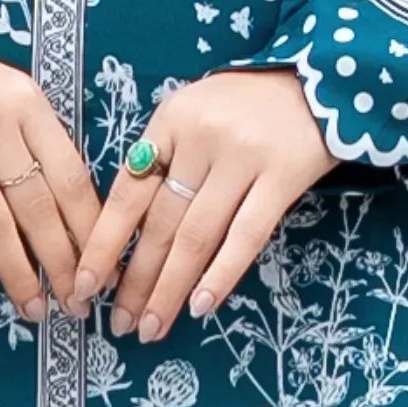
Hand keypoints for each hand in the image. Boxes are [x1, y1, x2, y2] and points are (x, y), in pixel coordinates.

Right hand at [0, 6, 101, 317]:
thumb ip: (28, 136)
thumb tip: (61, 209)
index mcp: (26, 101)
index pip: (71, 177)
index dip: (90, 231)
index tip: (102, 269)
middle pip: (38, 206)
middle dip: (62, 264)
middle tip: (76, 306)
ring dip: (19, 274)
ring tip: (33, 308)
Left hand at [69, 67, 332, 338]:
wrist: (321, 80)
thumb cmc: (246, 104)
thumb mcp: (192, 113)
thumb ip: (163, 159)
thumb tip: (128, 233)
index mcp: (169, 121)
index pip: (127, 193)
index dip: (103, 244)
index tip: (86, 286)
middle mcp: (201, 138)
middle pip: (160, 223)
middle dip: (136, 281)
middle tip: (122, 324)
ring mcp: (243, 157)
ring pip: (198, 236)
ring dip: (170, 288)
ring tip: (153, 327)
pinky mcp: (283, 176)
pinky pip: (247, 235)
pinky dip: (222, 274)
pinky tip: (201, 305)